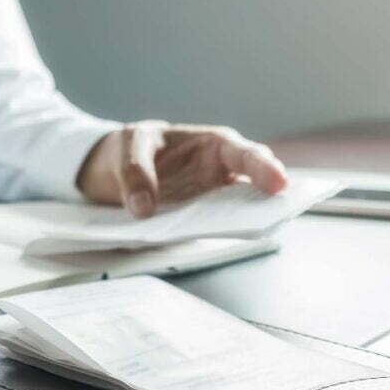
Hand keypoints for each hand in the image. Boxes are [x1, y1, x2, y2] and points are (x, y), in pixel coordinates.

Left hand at [76, 121, 287, 217]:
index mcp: (214, 146)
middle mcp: (219, 176)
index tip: (278, 184)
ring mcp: (207, 203)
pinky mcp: (190, 223)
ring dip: (235, 226)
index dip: (265, 169)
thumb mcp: (130, 145)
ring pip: (231, 217)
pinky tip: (197, 243)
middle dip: (264, 203)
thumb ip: (135, 172)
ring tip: (240, 235)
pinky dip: (202, 238)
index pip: (247, 155)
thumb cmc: (132, 146)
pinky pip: (201, 232)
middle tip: (270, 217)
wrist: (111, 168)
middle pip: (250, 191)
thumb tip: (143, 209)